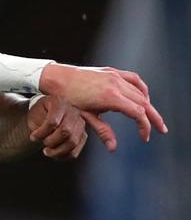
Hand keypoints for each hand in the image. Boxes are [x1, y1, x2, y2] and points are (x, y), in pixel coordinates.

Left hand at [26, 95, 88, 158]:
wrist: (47, 113)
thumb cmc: (40, 113)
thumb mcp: (34, 114)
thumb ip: (39, 124)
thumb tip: (43, 136)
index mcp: (59, 103)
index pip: (53, 121)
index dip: (42, 132)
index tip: (33, 137)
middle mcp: (73, 112)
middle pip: (66, 132)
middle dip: (51, 141)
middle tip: (43, 143)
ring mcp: (80, 123)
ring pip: (73, 142)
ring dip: (58, 151)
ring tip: (47, 151)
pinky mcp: (82, 135)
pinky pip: (76, 149)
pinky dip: (65, 155)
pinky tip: (56, 154)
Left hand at [40, 65, 167, 149]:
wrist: (56, 78)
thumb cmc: (68, 100)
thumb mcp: (85, 117)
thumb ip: (102, 131)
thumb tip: (113, 148)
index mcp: (111, 97)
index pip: (137, 113)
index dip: (145, 126)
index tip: (145, 137)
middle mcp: (116, 84)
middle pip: (144, 103)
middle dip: (154, 118)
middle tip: (162, 130)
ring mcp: (115, 76)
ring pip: (140, 91)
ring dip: (148, 104)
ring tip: (153, 116)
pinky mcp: (112, 71)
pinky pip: (133, 78)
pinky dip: (141, 88)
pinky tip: (143, 96)